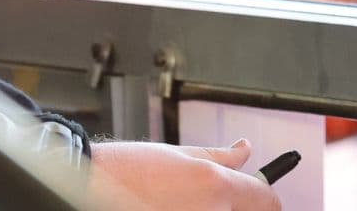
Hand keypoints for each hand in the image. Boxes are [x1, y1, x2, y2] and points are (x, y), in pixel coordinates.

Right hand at [85, 138, 280, 210]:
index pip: (267, 200)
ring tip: (177, 200)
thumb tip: (244, 150)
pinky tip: (167, 206)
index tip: (258, 195)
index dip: (264, 196)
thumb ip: (219, 156)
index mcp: (215, 184)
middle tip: (204, 197)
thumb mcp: (177, 153)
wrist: (89, 188)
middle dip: (232, 205)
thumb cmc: (126, 170)